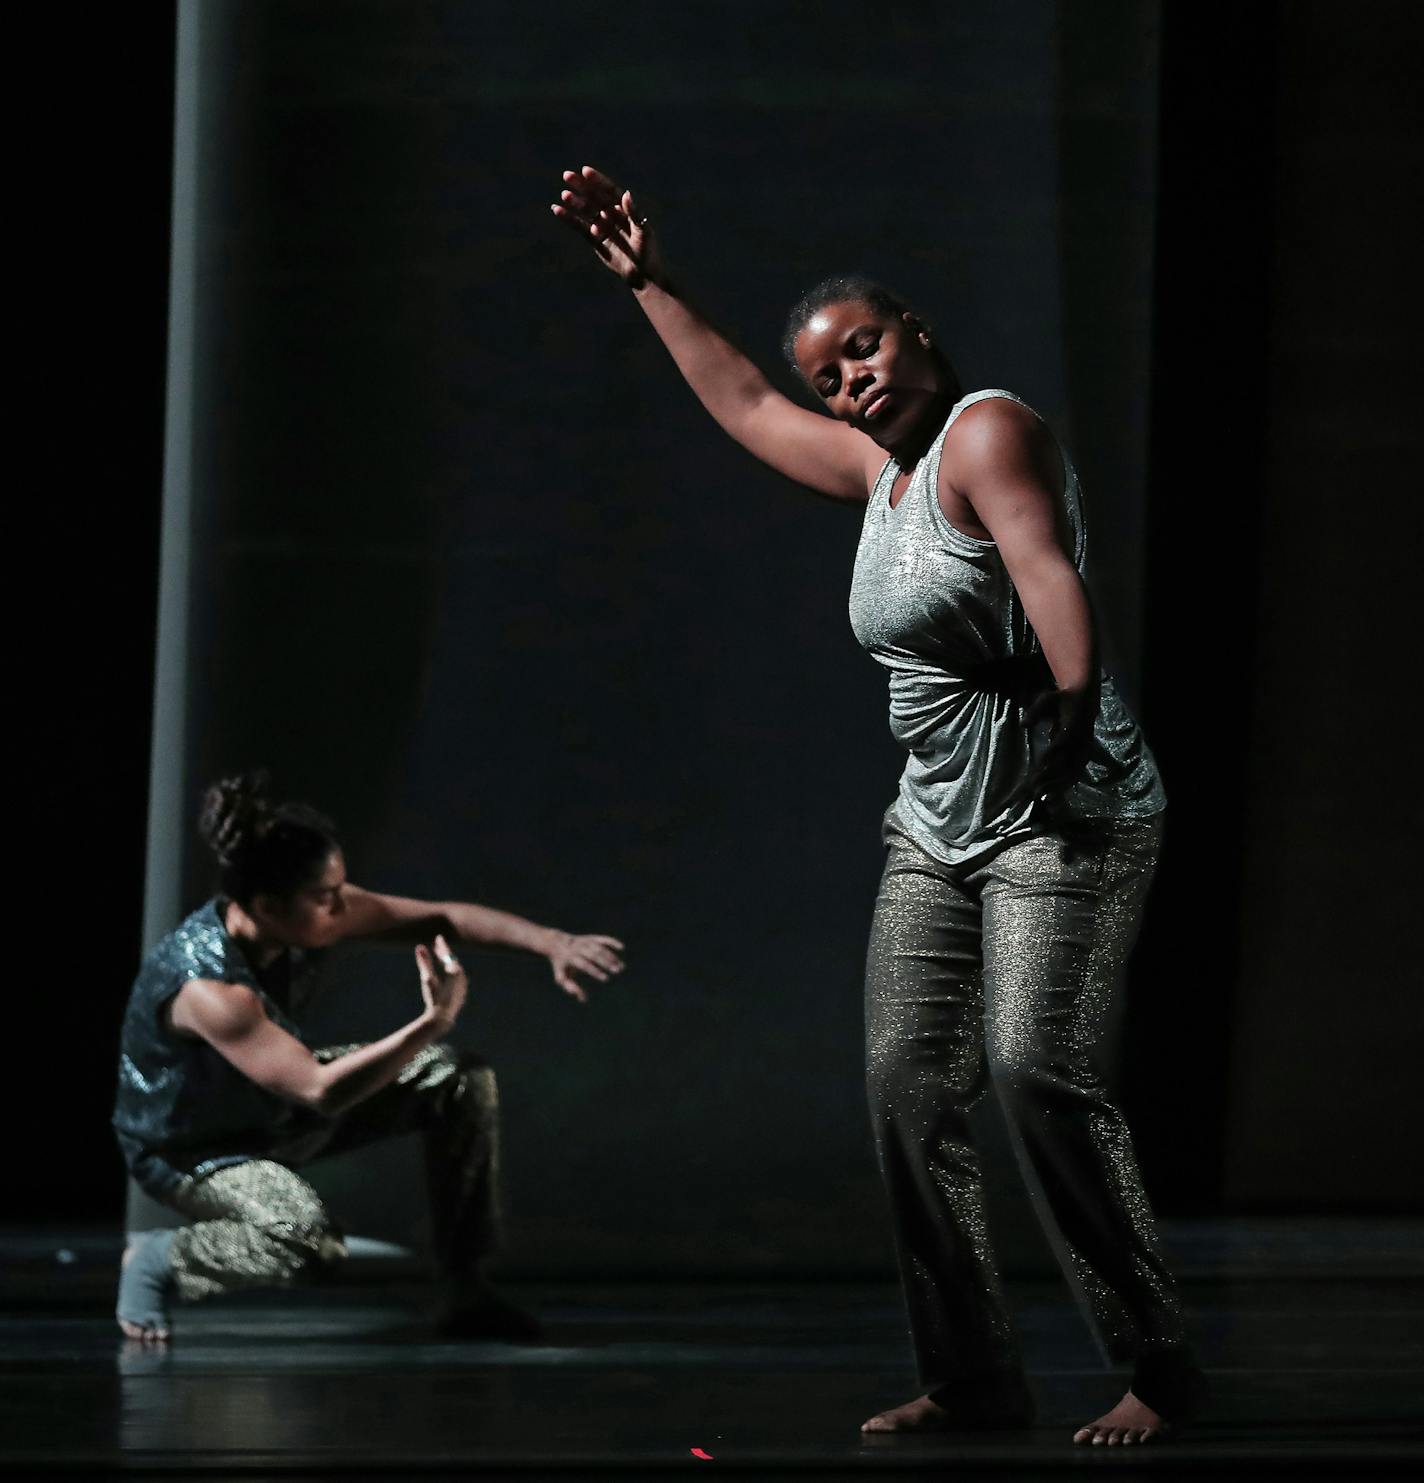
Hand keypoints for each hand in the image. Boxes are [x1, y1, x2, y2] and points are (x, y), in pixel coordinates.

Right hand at [415, 933, 467, 1028]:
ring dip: (448, 962)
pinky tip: (447, 973)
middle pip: (453, 961)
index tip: (438, 938)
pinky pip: (457, 978)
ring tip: (440, 957)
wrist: (442, 1019)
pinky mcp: (461, 994)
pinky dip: (451, 972)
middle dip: (444, 953)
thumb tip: (419, 947)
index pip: (448, 955)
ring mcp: (462, 986)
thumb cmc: (434, 998)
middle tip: (437, 946)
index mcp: (455, 972)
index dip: (442, 946)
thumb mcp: (428, 979)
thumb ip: (424, 963)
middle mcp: (462, 978)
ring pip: (456, 970)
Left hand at [547, 931, 625, 1004]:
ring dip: (611, 956)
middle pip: (594, 954)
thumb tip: (582, 999)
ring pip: (600, 947)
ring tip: (621, 966)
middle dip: (606, 962)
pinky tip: (622, 948)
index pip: (584, 964)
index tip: (605, 979)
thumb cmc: (561, 964)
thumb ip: (570, 988)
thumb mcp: (561, 976)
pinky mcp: (591, 937)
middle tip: (617, 971)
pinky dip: (612, 942)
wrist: (556, 943)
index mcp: (570, 957)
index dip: (595, 971)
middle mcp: (578, 948)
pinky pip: (603, 939)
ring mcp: (585, 941)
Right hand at [550, 165, 663, 288]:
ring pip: (586, 211)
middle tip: (567, 175)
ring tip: (564, 195)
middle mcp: (612, 215)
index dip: (597, 181)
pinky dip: (569, 219)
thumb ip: (634, 213)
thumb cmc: (647, 252)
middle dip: (582, 187)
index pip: (609, 191)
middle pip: (595, 197)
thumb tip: (626, 194)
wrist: (642, 275)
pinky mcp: (595, 240)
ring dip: (575, 202)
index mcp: (625, 209)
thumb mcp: (643, 232)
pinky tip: (557, 210)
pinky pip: (580, 227)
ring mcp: (603, 226)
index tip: (585, 171)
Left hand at [1004, 687, 1096, 816]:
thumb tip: (1023, 724)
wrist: (1086, 700)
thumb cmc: (1063, 699)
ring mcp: (1085, 750)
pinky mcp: (1084, 757)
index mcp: (1075, 724)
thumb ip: (1036, 710)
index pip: (1063, 742)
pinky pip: (1075, 774)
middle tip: (1035, 789)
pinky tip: (1053, 798)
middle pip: (1068, 762)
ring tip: (1042, 798)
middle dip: (1052, 776)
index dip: (1053, 755)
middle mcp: (1082, 740)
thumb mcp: (1048, 698)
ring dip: (1058, 786)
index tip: (1040, 766)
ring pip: (1073, 772)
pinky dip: (1065, 786)